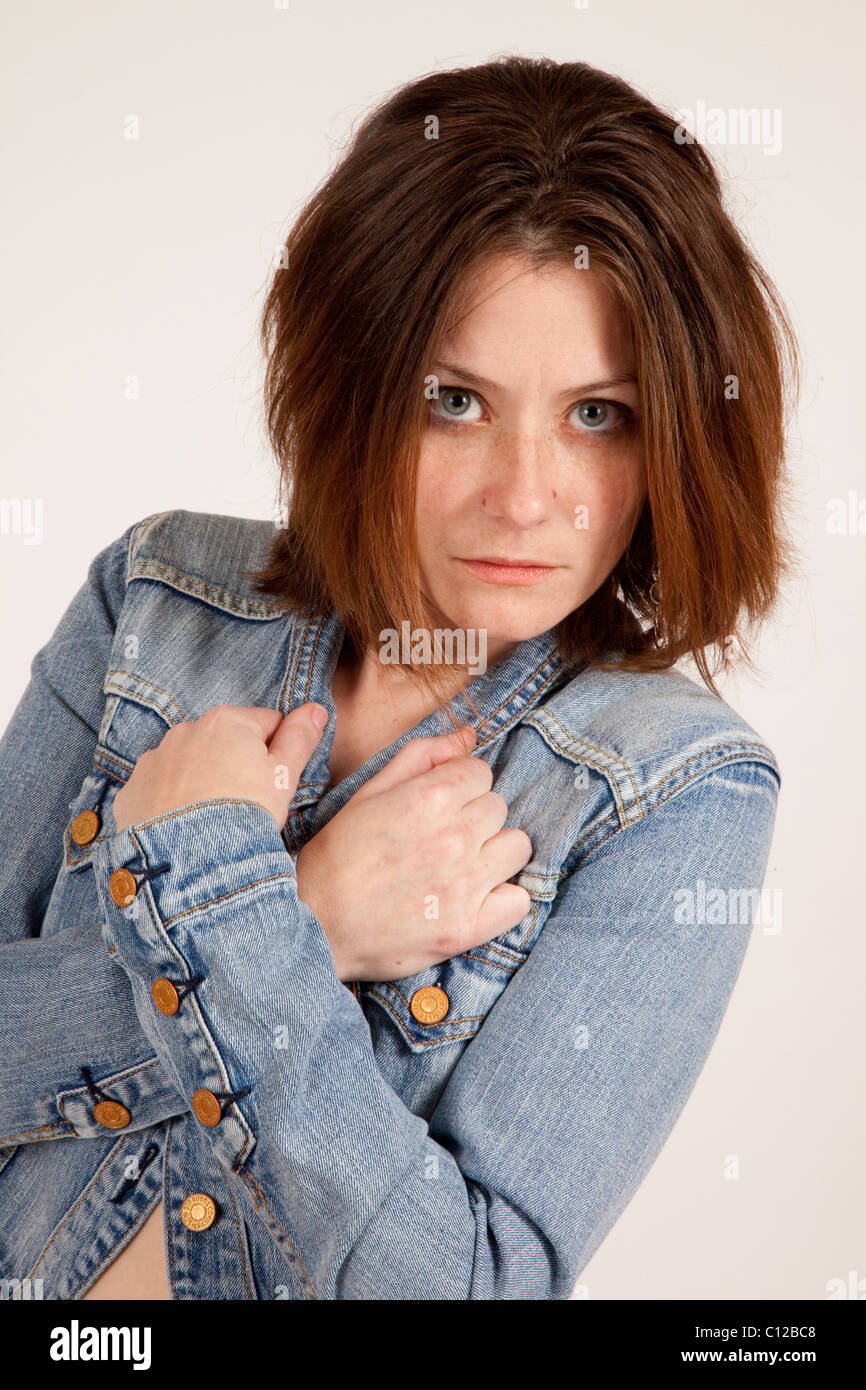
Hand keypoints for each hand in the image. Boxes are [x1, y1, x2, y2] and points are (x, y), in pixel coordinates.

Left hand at [112, 703, 327, 832]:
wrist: (192, 862)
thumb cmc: (246, 814)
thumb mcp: (284, 777)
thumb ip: (300, 738)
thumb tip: (315, 709)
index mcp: (228, 722)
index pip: (266, 724)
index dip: (276, 752)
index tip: (272, 781)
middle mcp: (185, 731)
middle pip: (222, 741)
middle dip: (233, 763)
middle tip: (244, 802)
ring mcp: (154, 760)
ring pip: (187, 763)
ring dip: (199, 780)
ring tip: (212, 817)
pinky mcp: (132, 790)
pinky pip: (157, 789)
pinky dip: (169, 801)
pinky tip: (183, 826)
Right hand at [295, 724, 532, 980]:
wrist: (314, 927)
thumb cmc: (335, 858)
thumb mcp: (366, 794)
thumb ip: (420, 757)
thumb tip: (467, 736)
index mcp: (429, 797)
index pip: (480, 772)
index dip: (458, 786)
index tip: (438, 806)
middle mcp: (454, 836)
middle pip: (498, 807)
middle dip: (474, 817)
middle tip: (441, 839)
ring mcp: (465, 884)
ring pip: (516, 847)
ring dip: (493, 854)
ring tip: (461, 866)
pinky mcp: (470, 927)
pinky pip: (519, 900)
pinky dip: (502, 899)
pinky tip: (474, 898)